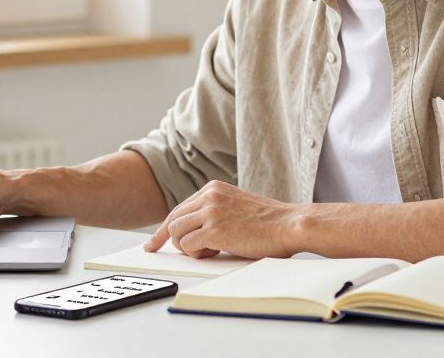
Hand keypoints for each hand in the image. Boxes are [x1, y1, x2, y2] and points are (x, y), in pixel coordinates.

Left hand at [142, 180, 302, 259]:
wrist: (289, 225)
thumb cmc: (270, 222)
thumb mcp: (237, 206)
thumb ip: (216, 211)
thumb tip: (195, 231)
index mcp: (214, 188)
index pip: (180, 208)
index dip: (165, 227)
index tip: (154, 241)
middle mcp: (209, 196)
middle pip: (172, 219)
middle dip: (164, 238)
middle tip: (156, 250)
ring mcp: (210, 211)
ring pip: (176, 232)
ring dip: (187, 247)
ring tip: (208, 251)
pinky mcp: (214, 229)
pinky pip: (188, 245)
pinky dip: (196, 254)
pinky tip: (214, 252)